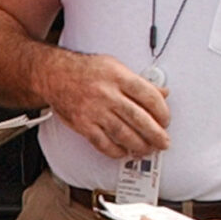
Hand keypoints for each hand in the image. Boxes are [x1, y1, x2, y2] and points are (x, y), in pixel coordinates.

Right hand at [35, 51, 169, 160]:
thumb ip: (140, 82)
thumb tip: (163, 93)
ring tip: (147, 150)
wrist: (54, 74)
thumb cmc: (87, 70)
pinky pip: (103, 143)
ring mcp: (94, 110)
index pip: (149, 96)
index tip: (166, 120)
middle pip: (139, 118)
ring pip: (123, 133)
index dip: (162, 112)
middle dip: (155, 134)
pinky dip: (116, 151)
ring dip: (139, 145)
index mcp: (119, 77)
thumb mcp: (116, 67)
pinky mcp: (83, 124)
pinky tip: (124, 152)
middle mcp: (107, 94)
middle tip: (164, 142)